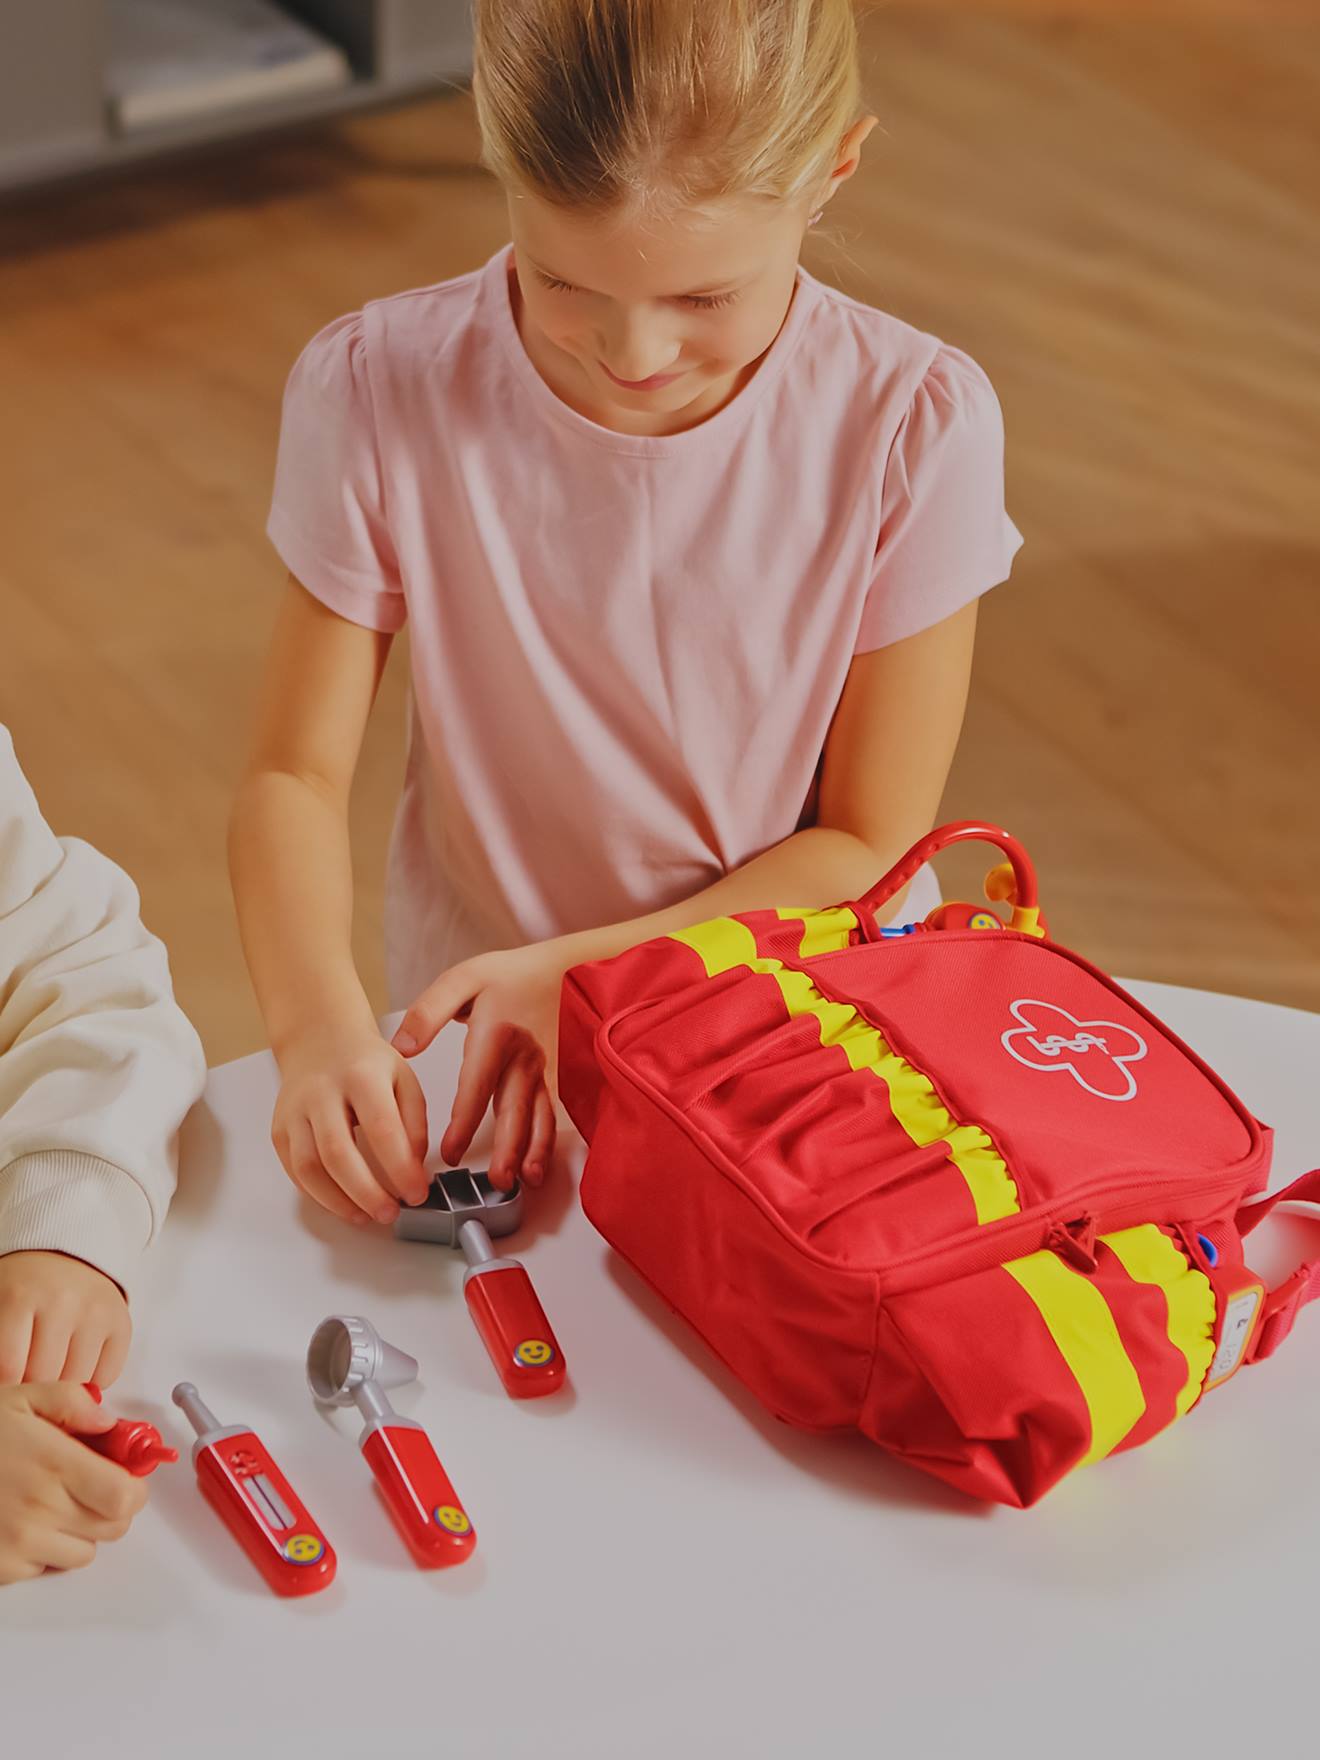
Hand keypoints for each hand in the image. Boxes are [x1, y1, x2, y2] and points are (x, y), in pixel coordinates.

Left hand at [0, 1252, 130, 1388]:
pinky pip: (106, 1377)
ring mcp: (96, 1312)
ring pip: (76, 1381)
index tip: (8, 1377)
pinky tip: (77, 1360)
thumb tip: (7, 1387)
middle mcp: (62, 1301)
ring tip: (51, 1364)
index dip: (6, 1383)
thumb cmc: (21, 1291)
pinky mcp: (122, 1324)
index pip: (8, 1369)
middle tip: (28, 1369)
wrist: (63, 1258)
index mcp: (19, 1295)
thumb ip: (0, 1347)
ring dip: (62, 1383)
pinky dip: (91, 1380)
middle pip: (42, 1377)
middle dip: (31, 1383)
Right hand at [0, 1381, 147, 1585]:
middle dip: (110, 1506)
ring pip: (83, 1552)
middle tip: (89, 1485)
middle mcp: (41, 1510)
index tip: (123, 1473)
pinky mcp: (2, 1569)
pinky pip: (45, 1567)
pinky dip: (44, 1549)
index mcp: (54, 1464)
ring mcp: (20, 1545)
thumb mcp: (21, 1396)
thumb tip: (110, 1424)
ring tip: (52, 1501)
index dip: (133, 1487)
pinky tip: (23, 1520)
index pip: (125, 1497)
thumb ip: (73, 1402)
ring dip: (79, 1530)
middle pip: (113, 1528)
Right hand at [271, 1014, 431, 1226]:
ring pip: (309, 1167)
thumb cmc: (365, 1064)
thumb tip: (413, 1170)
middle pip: (337, 1153)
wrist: (320, 1041)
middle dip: (366, 1193)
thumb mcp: (404, 1080)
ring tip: (367, 1215)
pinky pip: (295, 1172)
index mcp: (360, 1076)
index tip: (417, 1192)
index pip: (381, 1128)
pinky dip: (319, 1195)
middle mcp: (321, 1092)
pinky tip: (343, 1203)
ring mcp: (294, 1112)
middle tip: (390, 1213)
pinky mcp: (279, 1130)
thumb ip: (414, 1124)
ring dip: (339, 1201)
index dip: (400, 1168)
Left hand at [391, 944, 560, 1190]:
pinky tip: (539, 1166)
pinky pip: (552, 1115)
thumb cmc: (511, 976)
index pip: (478, 1087)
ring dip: (533, 1151)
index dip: (465, 1123)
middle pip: (516, 1110)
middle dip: (508, 1148)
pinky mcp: (555, 1078)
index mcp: (497, 1035)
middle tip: (496, 1180)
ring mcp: (544, 1071)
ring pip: (539, 1117)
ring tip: (522, 1181)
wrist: (564, 969)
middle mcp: (524, 1058)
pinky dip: (547, 1143)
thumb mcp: (464, 979)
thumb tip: (401, 1047)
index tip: (450, 1153)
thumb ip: (428, 1012)